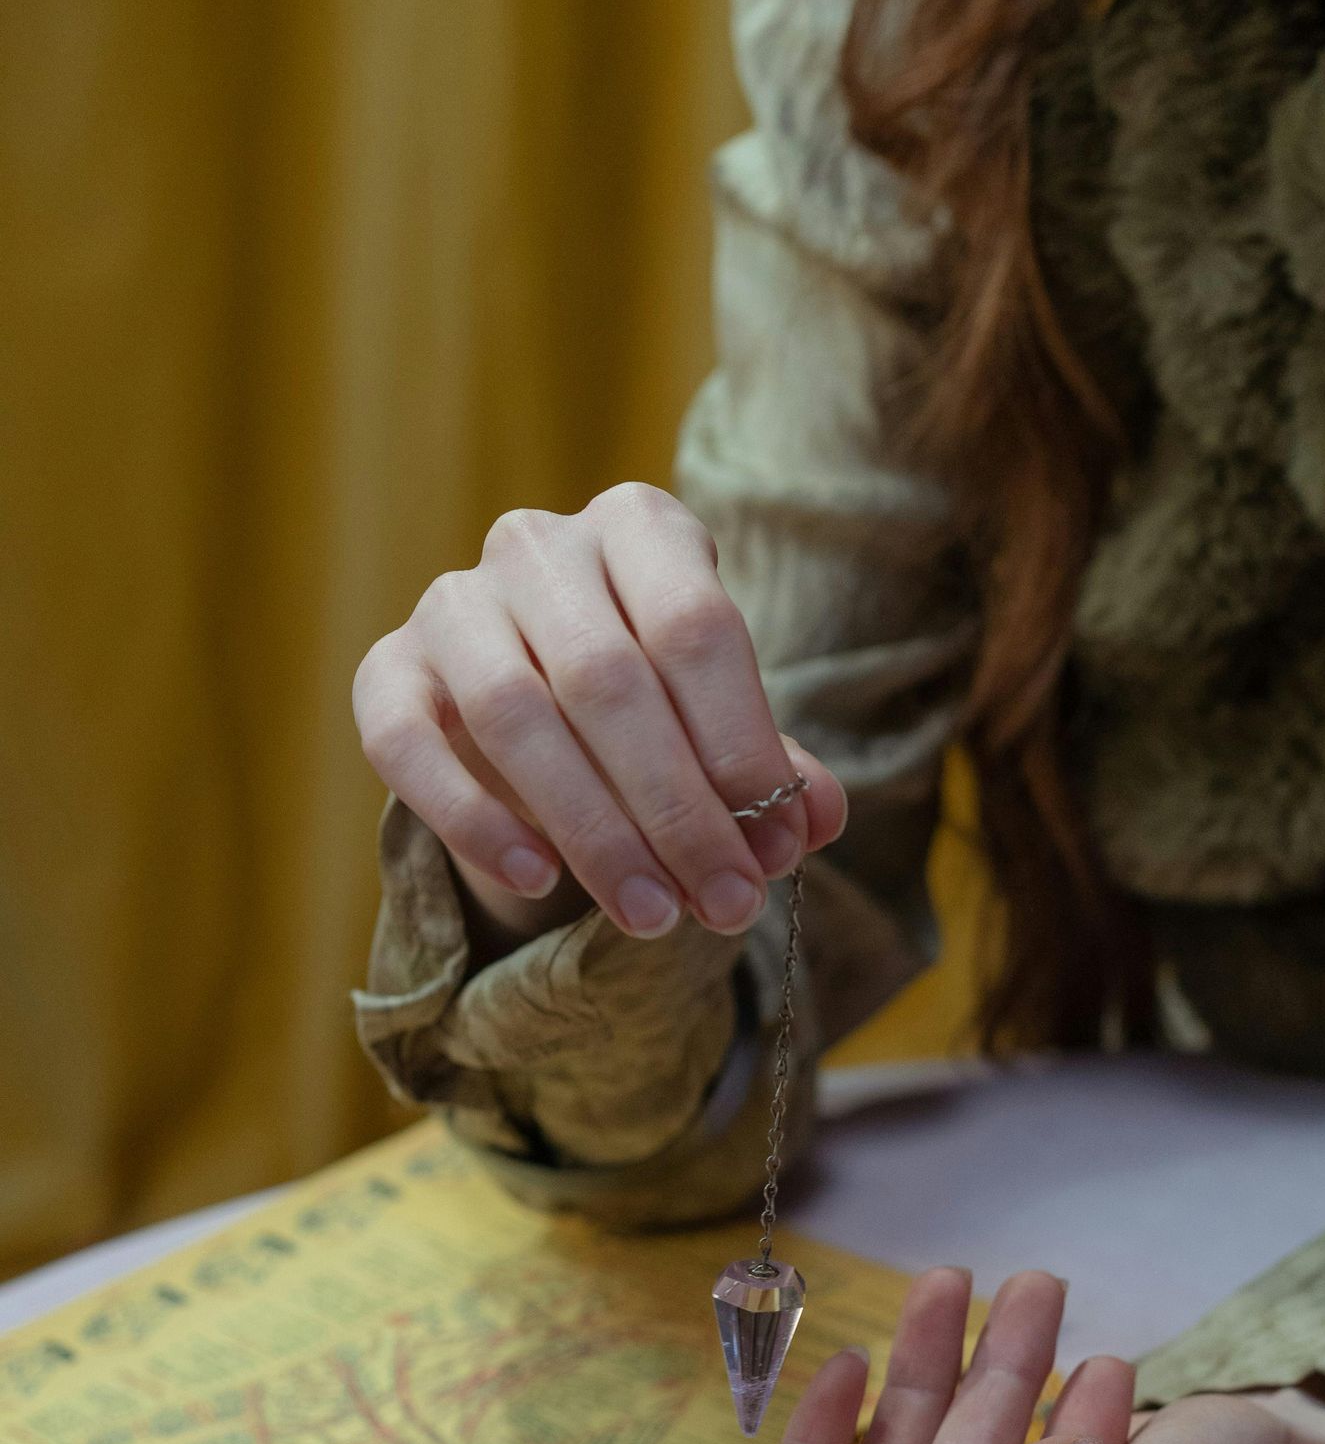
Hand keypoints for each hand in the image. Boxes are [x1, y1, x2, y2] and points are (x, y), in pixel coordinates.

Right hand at [352, 482, 847, 952]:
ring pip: (513, 714)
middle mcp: (539, 546)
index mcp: (640, 529)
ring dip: (592, 830)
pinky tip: (537, 878)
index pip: (695, 628)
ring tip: (653, 915)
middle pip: (608, 679)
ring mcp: (453, 602)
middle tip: (725, 905)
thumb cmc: (656, 712)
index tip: (779, 848)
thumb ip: (772, 771)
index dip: (740, 747)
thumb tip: (817, 816)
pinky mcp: (387, 669)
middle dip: (677, 810)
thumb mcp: (722, 731)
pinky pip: (407, 744)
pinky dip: (472, 818)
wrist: (541, 714)